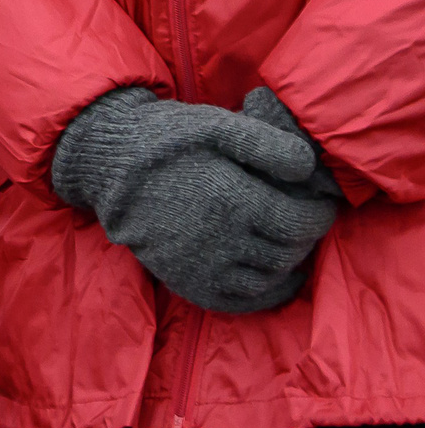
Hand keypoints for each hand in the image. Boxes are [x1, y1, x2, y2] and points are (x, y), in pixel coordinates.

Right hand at [51, 86, 337, 312]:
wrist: (107, 163)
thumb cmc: (166, 139)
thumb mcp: (215, 124)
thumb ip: (268, 142)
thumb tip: (309, 168)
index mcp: (230, 200)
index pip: (300, 223)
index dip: (320, 214)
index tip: (319, 202)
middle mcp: (218, 241)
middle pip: (287, 253)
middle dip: (305, 236)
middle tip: (303, 217)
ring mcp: (200, 266)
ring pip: (267, 279)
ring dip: (287, 262)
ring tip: (286, 240)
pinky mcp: (184, 280)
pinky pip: (238, 302)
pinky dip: (264, 294)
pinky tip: (274, 276)